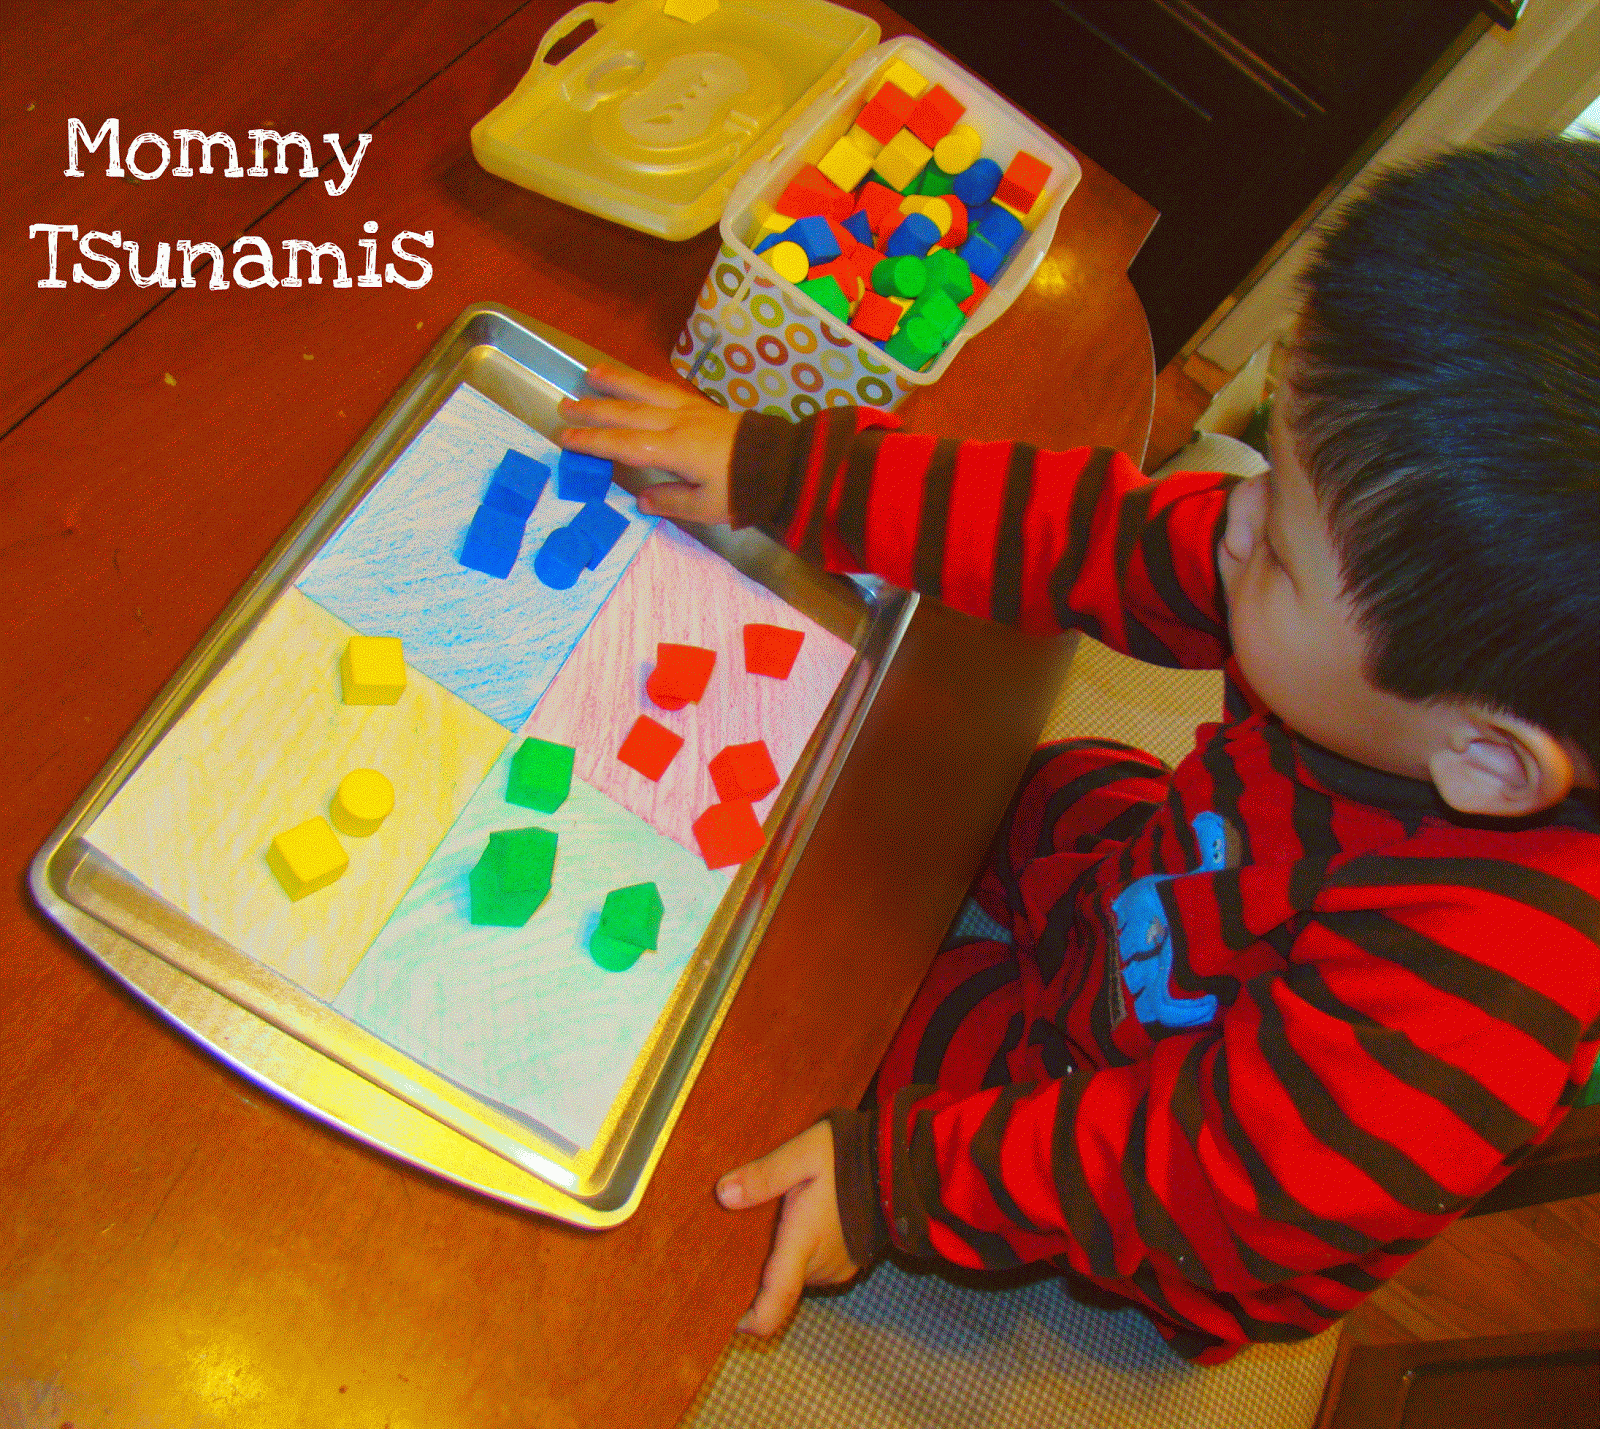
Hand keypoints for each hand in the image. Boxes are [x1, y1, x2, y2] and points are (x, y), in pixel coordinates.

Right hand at [556, 363, 740, 524]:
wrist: (781, 462)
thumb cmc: (744, 488)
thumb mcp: (707, 507)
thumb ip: (672, 503)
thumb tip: (641, 500)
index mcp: (674, 450)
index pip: (624, 444)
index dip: (593, 442)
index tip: (565, 439)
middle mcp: (676, 423)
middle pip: (628, 412)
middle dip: (594, 409)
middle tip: (564, 405)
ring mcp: (689, 410)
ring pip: (646, 390)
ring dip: (616, 381)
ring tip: (591, 372)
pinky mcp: (701, 405)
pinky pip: (664, 388)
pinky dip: (643, 381)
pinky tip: (632, 380)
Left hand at [717, 1121, 859, 1335]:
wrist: (897, 1161)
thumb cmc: (848, 1156)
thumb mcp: (802, 1154)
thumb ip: (764, 1175)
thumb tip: (722, 1195)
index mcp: (804, 1243)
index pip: (777, 1299)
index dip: (753, 1320)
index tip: (730, 1323)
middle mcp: (820, 1265)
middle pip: (778, 1286)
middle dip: (758, 1270)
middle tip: (739, 1235)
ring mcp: (837, 1267)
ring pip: (796, 1275)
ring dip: (781, 1258)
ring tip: (768, 1222)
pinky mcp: (848, 1263)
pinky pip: (813, 1268)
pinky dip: (800, 1254)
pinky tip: (795, 1223)